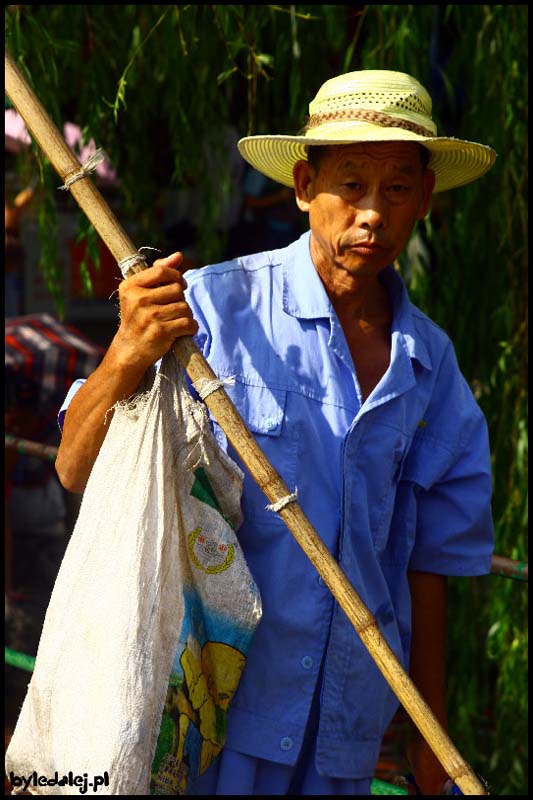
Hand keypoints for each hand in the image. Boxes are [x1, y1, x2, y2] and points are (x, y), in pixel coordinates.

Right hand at [112, 251, 198, 373]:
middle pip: (177, 289)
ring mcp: (149, 316)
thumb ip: (159, 272)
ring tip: (176, 320)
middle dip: (181, 298)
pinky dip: (190, 327)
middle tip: (173, 308)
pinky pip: (188, 323)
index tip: (180, 285)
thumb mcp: (140, 293)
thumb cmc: (138, 318)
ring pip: (184, 307)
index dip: (176, 276)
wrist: (130, 350)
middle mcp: (138, 300)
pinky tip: (182, 330)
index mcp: (130, 286)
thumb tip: (179, 255)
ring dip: (186, 314)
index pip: (161, 271)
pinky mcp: (161, 332)